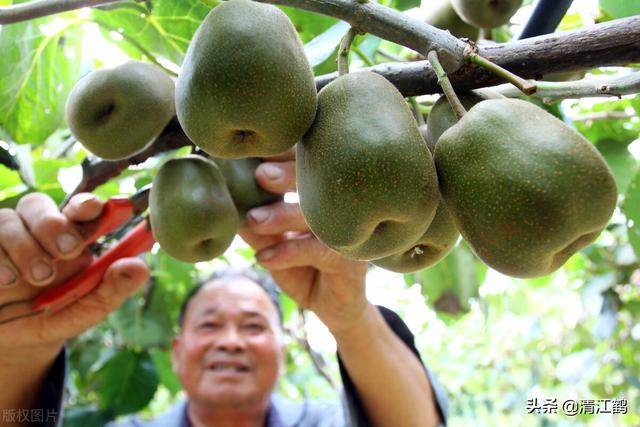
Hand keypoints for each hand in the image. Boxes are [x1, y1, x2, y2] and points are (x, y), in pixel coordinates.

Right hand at [0, 193, 148, 357]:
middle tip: (67, 251)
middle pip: (37, 204)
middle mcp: (34, 231)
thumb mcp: (86, 310)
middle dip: (53, 224)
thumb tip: (141, 267)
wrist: (9, 344)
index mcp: (68, 238)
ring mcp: (3, 240)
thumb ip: (112, 290)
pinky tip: (6, 282)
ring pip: (6, 220)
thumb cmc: (54, 317)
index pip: (78, 209)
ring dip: (24, 248)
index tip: (95, 209)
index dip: (86, 204)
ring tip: (36, 279)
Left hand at [238, 150, 369, 335]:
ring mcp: (349, 231)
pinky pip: (318, 250)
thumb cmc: (303, 267)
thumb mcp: (274, 244)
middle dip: (288, 174)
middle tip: (260, 175)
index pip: (308, 165)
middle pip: (319, 181)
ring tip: (254, 220)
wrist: (334, 306)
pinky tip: (265, 259)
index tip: (257, 149)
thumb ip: (256, 224)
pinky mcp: (352, 260)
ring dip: (283, 216)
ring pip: (317, 215)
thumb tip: (226, 200)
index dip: (285, 154)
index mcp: (322, 195)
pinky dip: (288, 252)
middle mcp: (341, 208)